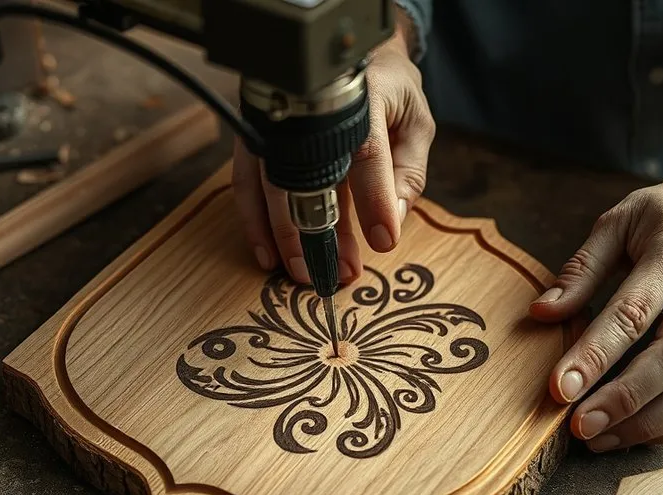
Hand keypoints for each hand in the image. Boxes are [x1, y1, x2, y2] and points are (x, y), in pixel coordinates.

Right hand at [232, 15, 434, 283]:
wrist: (349, 52)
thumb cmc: (389, 92)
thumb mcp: (416, 125)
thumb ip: (408, 174)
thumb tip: (389, 224)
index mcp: (362, 92)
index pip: (365, 150)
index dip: (372, 200)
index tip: (382, 242)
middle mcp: (310, 103)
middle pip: (310, 176)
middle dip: (322, 234)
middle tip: (336, 274)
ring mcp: (276, 118)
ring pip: (272, 184)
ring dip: (284, 236)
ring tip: (302, 272)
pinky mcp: (256, 132)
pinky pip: (246, 182)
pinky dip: (256, 221)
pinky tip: (269, 254)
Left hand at [529, 142, 662, 449]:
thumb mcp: (619, 221)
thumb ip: (581, 268)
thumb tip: (541, 313)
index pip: (631, 315)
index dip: (594, 356)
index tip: (559, 388)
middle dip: (622, 401)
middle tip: (578, 427)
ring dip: (644, 424)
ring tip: (597, 440)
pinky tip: (630, 435)